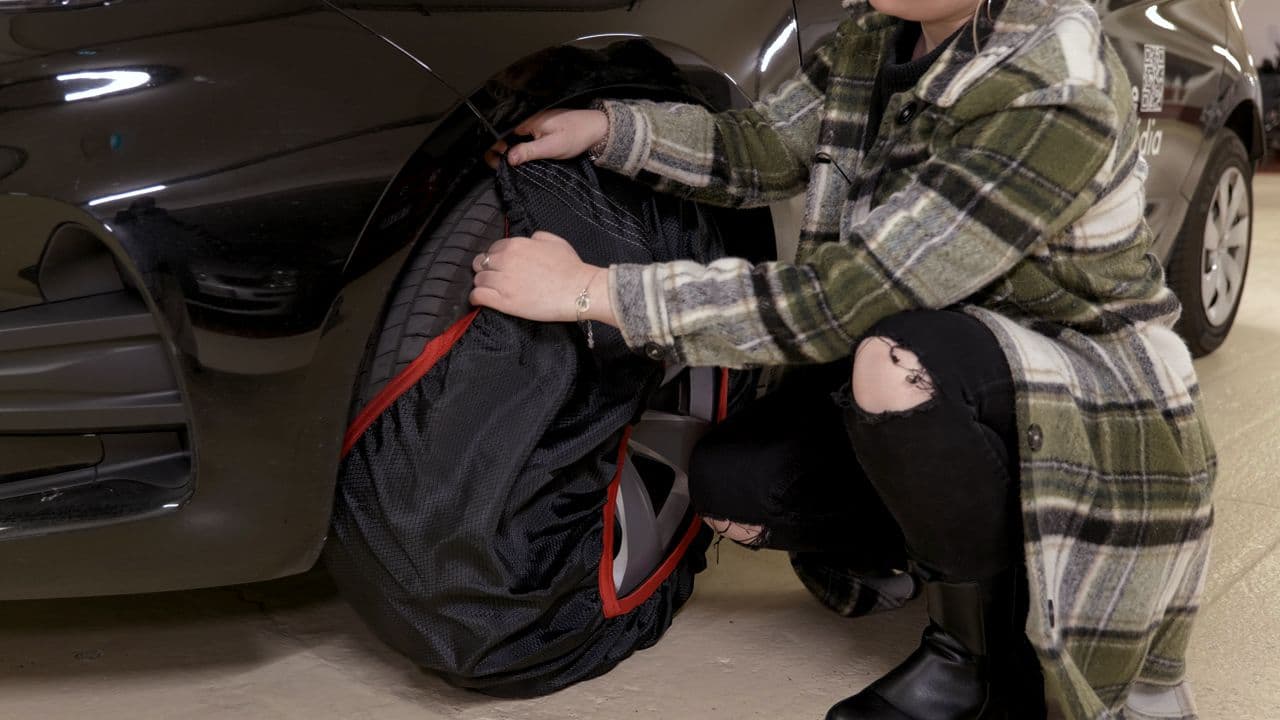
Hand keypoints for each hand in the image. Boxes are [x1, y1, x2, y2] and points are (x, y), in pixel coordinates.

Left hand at [471, 231, 616, 324]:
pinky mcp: (503, 301)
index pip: (493, 249)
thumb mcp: (554, 241)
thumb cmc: (570, 267)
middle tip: (493, 278)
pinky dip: (476, 298)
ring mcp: (502, 281)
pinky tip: (480, 300)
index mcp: (515, 245)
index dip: (495, 258)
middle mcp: (505, 260)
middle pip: (481, 263)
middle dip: (485, 270)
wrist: (578, 290)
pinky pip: (478, 296)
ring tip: (490, 290)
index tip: (499, 265)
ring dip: (482, 284)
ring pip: (478, 280)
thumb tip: (530, 239)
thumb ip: (536, 237)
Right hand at [485, 109, 607, 168]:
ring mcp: (536, 123)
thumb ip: (529, 151)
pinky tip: (522, 157)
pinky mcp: (542, 129)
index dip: (495, 147)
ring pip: (516, 137)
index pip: (503, 133)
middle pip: (508, 135)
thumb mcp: (552, 146)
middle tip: (499, 165)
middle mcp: (530, 120)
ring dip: (512, 150)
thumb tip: (509, 157)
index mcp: (529, 120)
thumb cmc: (577, 135)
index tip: (494, 161)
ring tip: (507, 162)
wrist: (597, 129)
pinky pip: (526, 138)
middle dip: (501, 150)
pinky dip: (522, 147)